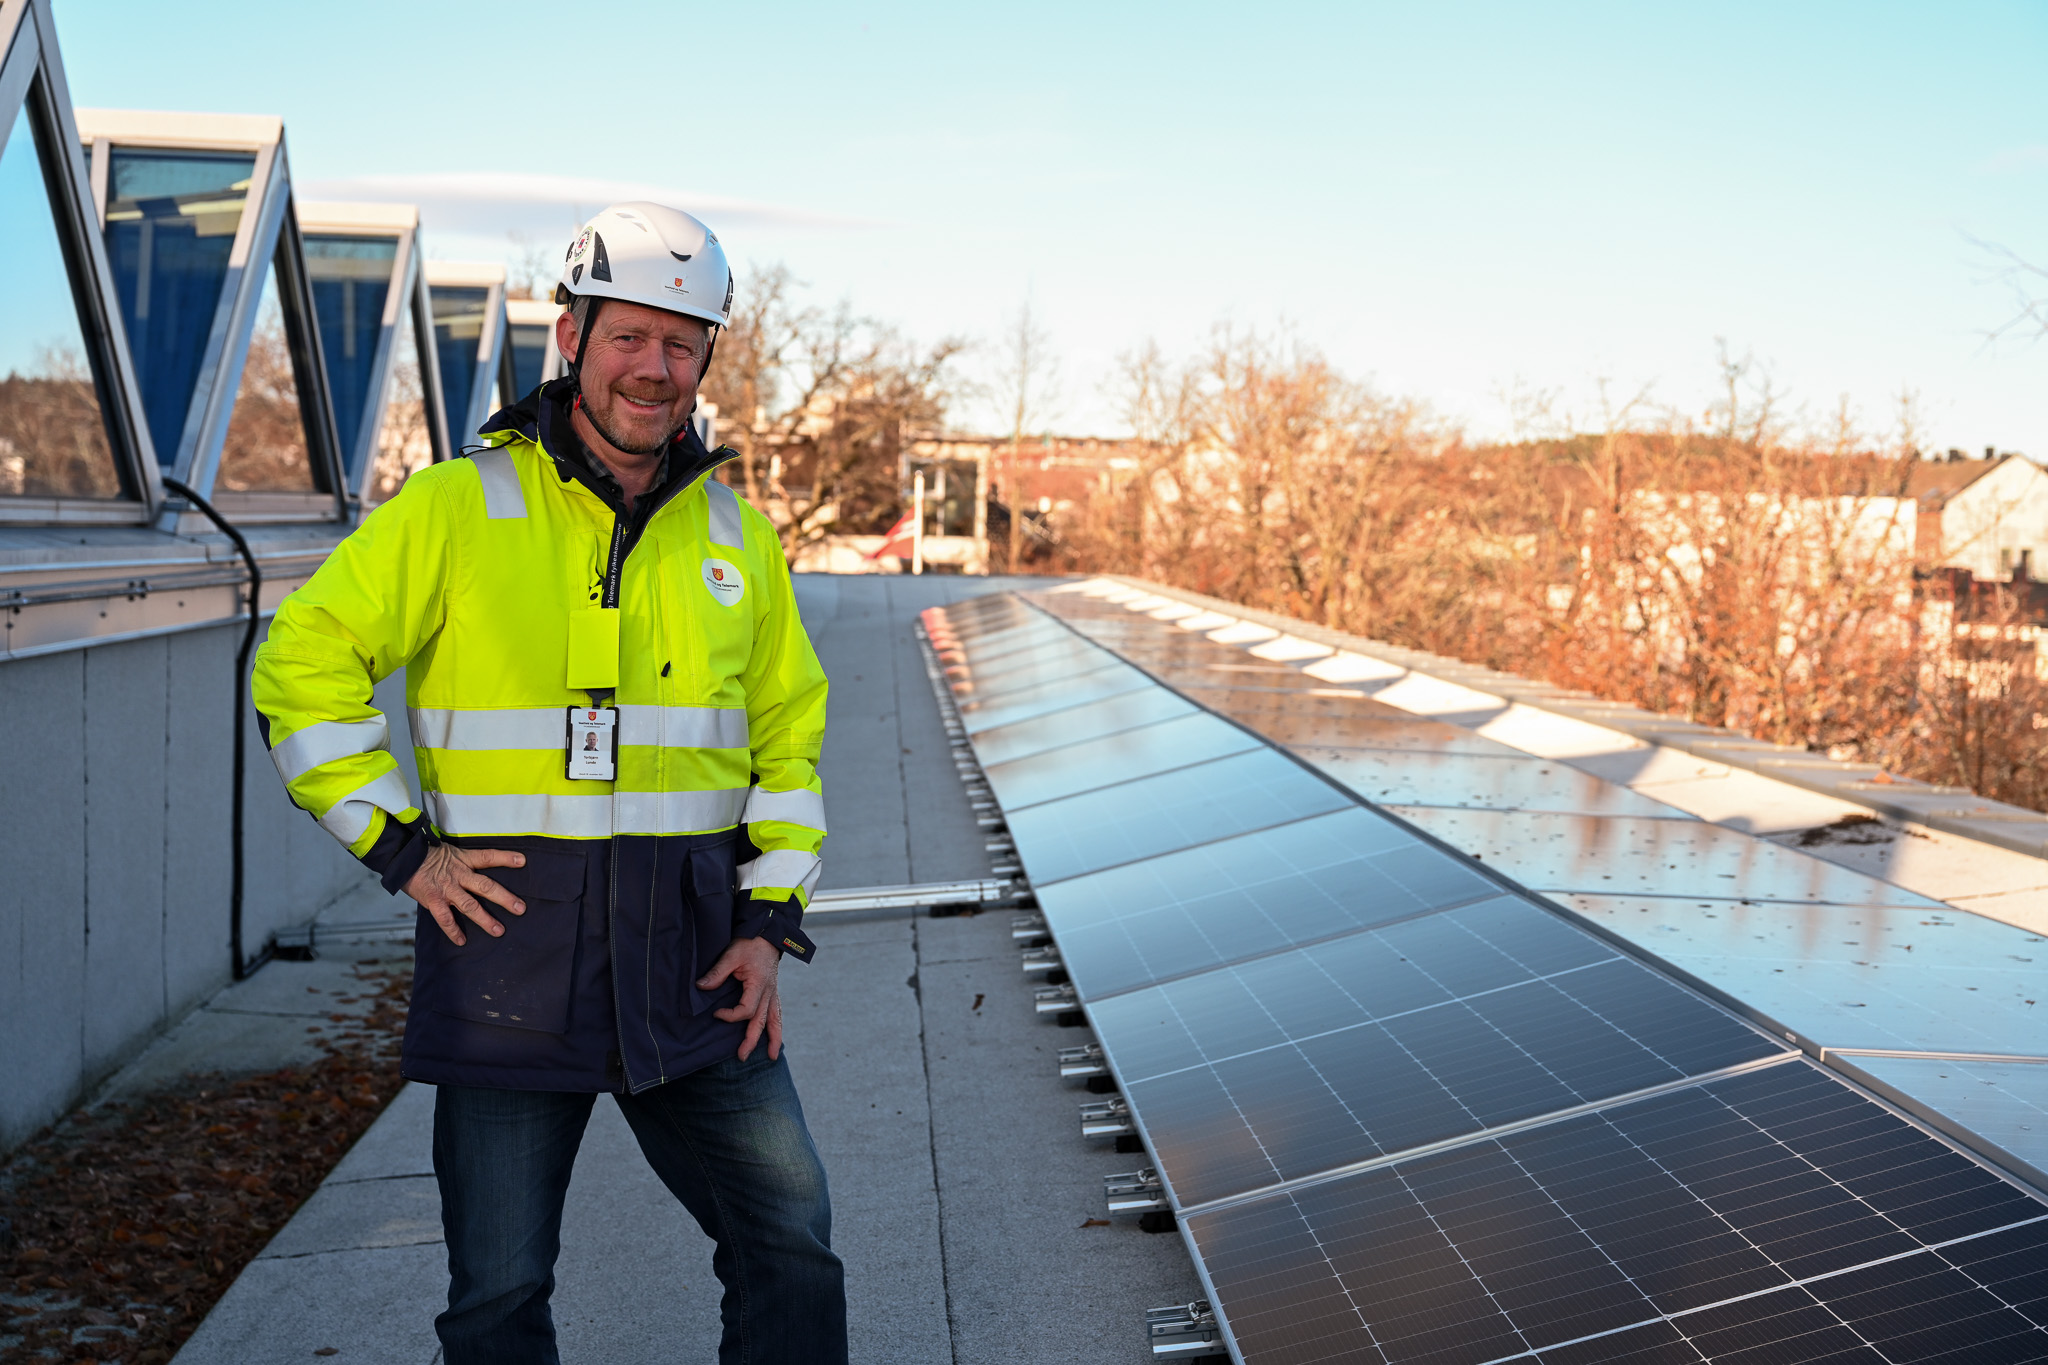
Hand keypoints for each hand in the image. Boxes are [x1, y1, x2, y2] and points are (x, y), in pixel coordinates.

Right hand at [404, 844, 525, 945]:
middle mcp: (458, 874)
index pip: (488, 857)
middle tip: (520, 909)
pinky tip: (462, 941)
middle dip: (504, 898)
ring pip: (470, 905)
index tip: (522, 861)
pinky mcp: (433, 900)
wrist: (402, 857)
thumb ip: (464, 863)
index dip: (505, 858)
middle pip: (486, 886)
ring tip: (499, 931)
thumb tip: (479, 872)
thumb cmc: (426, 856)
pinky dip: (453, 931)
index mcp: (463, 860)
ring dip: (485, 919)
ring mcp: (446, 889)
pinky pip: (445, 919)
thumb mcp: (449, 852)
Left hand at [697, 936, 782, 1060]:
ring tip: (771, 1056)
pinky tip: (775, 1038)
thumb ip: (717, 973)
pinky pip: (777, 1013)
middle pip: (762, 1021)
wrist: (767, 934)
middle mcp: (769, 992)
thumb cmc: (749, 944)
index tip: (716, 1014)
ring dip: (774, 1038)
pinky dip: (777, 1027)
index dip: (731, 1016)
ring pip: (776, 1020)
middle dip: (752, 1040)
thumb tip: (701, 987)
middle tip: (741, 1056)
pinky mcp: (773, 992)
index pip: (746, 1010)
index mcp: (759, 985)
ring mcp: (773, 993)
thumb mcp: (731, 955)